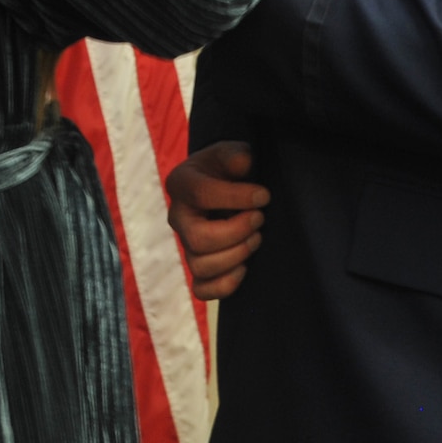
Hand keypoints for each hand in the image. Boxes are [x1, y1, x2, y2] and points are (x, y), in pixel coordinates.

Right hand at [166, 142, 269, 299]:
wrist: (224, 184)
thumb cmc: (228, 168)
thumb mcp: (231, 152)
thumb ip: (236, 154)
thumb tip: (243, 161)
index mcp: (181, 183)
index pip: (200, 195)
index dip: (235, 197)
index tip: (264, 196)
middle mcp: (178, 216)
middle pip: (198, 238)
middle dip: (236, 232)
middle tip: (259, 219)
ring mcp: (186, 244)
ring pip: (200, 265)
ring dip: (235, 256)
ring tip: (256, 239)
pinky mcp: (198, 267)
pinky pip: (202, 289)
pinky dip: (224, 285)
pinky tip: (244, 268)